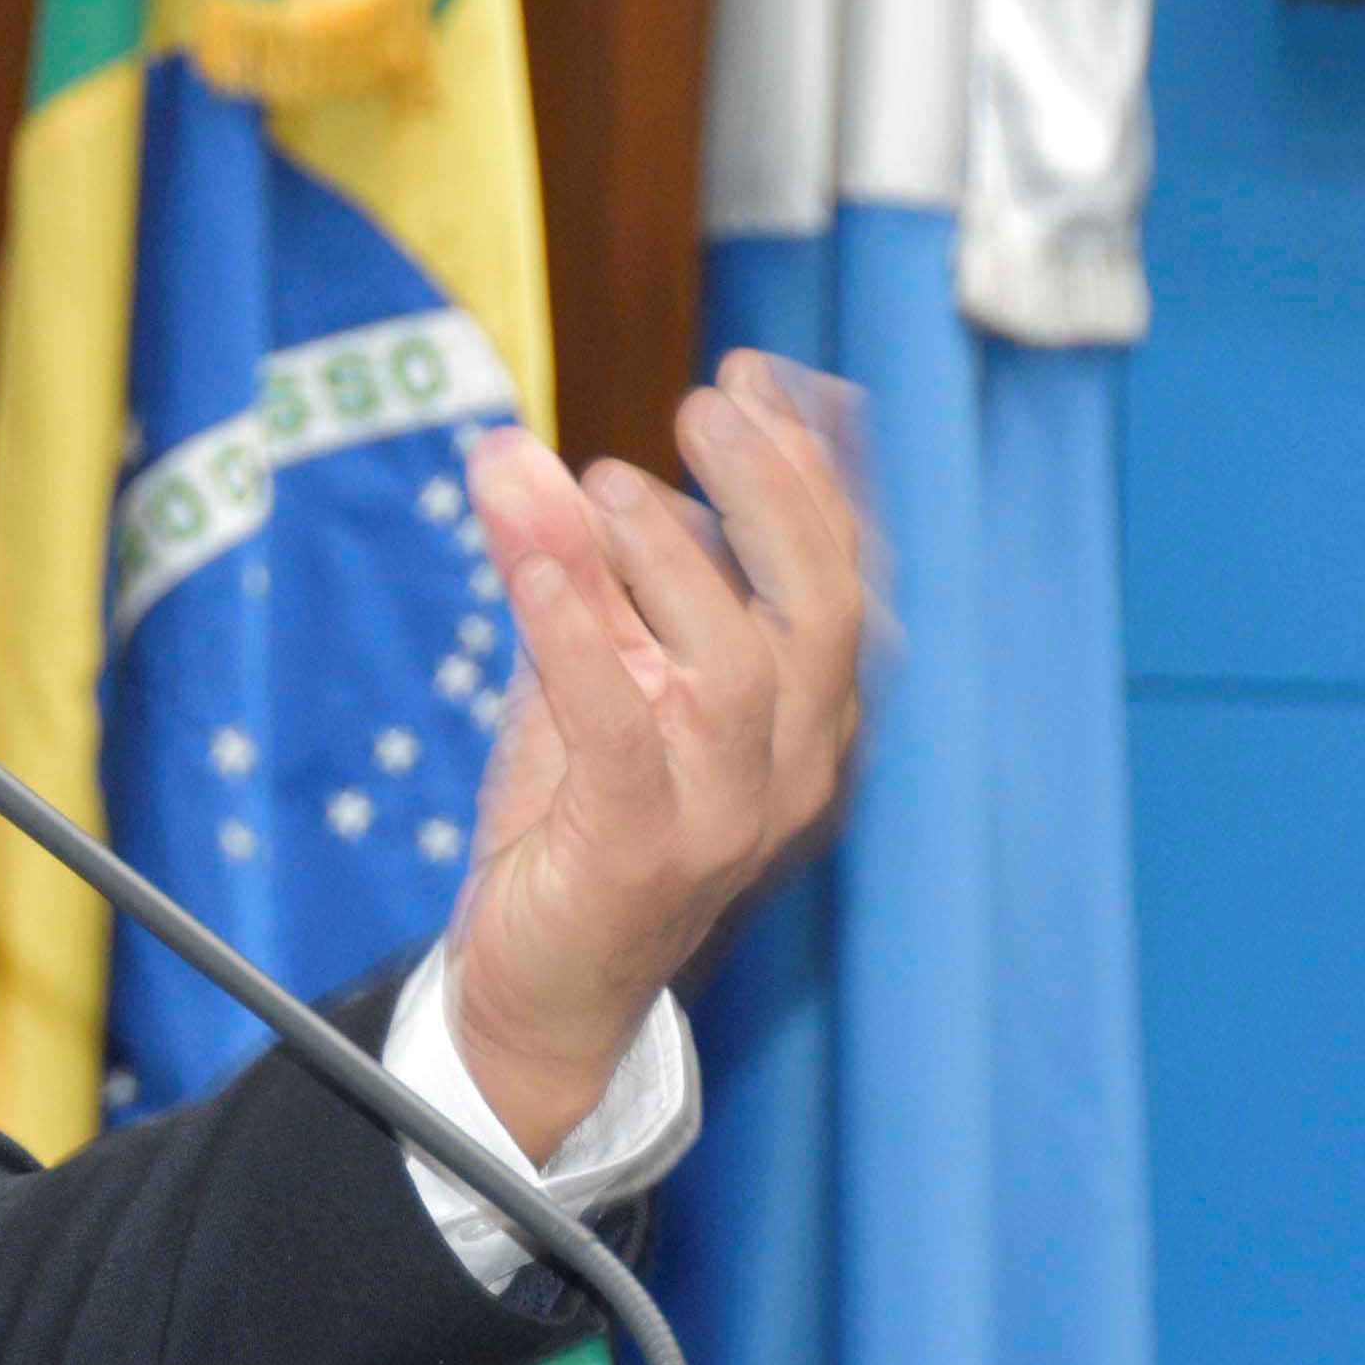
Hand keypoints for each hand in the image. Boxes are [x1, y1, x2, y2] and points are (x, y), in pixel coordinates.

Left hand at [446, 351, 877, 1159]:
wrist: (542, 988)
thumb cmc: (580, 816)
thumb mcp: (592, 673)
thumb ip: (580, 572)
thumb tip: (522, 451)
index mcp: (805, 715)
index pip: (841, 575)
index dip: (812, 470)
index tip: (759, 376)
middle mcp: (791, 763)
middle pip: (822, 608)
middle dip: (773, 491)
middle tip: (705, 405)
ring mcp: (725, 814)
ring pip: (734, 666)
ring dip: (669, 555)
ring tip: (598, 484)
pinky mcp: (640, 851)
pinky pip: (620, 730)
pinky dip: (582, 636)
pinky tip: (540, 562)